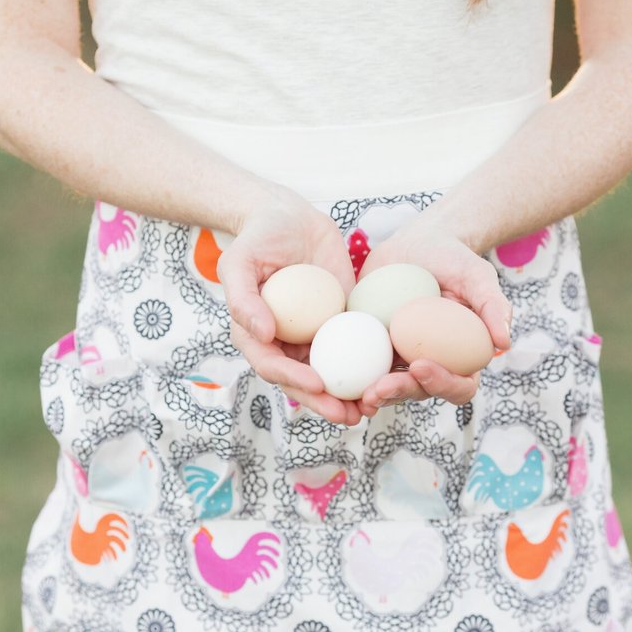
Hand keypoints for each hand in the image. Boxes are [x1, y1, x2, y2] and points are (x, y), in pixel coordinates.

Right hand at [216, 186, 362, 425]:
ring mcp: (316, 334)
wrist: (288, 216)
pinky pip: (357, 346)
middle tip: (350, 415)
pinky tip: (391, 375)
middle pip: (306, 382)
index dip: (295, 381)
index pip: (274, 367)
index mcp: (257, 336)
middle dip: (326, 403)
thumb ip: (244, 299)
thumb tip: (262, 335)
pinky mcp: (342, 320)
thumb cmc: (258, 238)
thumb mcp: (240, 263)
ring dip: (351, 395)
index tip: (319, 384)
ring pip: (333, 373)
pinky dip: (371, 364)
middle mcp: (287, 342)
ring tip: (373, 407)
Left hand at [354, 217, 511, 416]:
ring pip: (388, 387)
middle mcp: (431, 364)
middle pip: (419, 392)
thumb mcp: (478, 276)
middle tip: (378, 388)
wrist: (420, 243)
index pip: (459, 385)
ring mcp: (399, 359)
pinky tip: (332, 375)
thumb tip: (504, 343)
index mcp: (461, 358)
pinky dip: (350, 375)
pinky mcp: (372, 346)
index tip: (422, 364)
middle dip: (399, 394)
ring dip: (374, 394)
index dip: (443, 384)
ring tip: (358, 392)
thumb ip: (493, 306)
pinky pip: (361, 366)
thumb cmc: (456, 260)